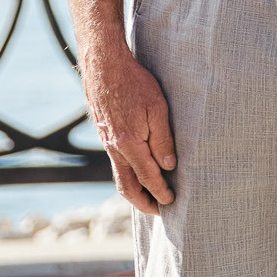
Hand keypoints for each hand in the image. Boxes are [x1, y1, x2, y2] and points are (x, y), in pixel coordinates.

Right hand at [81, 47, 176, 212]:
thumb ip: (163, 140)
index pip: (148, 177)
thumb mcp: (157, 108)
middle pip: (127, 186)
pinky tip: (136, 171)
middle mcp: (115, 148)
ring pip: (119, 175)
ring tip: (148, 197)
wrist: (104, 65)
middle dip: (142, 202)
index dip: (160, 192)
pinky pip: (115, 162)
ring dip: (134, 190)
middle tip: (158, 211)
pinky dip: (126, 174)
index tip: (172, 201)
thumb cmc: (134, 82)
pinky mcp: (104, 134)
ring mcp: (107, 142)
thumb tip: (169, 166)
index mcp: (129, 144)